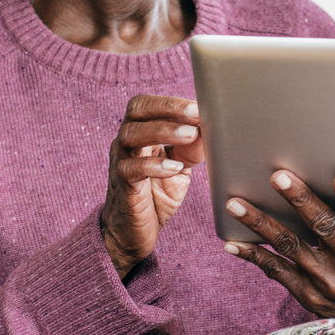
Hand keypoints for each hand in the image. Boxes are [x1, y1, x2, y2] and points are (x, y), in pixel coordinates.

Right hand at [101, 95, 203, 278]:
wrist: (132, 233)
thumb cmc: (156, 193)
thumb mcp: (179, 167)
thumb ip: (192, 148)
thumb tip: (213, 127)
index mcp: (139, 133)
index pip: (147, 104)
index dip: (170, 102)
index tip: (199, 106)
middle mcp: (126, 143)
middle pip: (136, 111)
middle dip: (167, 108)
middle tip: (196, 115)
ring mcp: (120, 163)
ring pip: (131, 135)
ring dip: (163, 131)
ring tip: (190, 135)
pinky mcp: (122, 187)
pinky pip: (132, 169)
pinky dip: (154, 165)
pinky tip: (174, 167)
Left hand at [224, 171, 334, 334]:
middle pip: (322, 228)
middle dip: (299, 200)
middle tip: (279, 177)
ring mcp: (325, 282)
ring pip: (289, 245)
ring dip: (259, 223)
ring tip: (235, 205)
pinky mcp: (306, 294)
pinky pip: (275, 270)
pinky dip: (253, 255)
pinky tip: (232, 243)